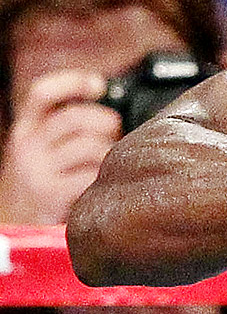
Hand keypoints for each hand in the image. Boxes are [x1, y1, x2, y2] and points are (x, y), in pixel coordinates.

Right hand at [0, 70, 118, 223]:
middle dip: (107, 125)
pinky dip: (106, 179)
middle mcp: (26, 145)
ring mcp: (36, 170)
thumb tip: (113, 106)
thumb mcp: (54, 150)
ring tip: (106, 168)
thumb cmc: (57, 185)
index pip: (43, 92)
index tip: (98, 86)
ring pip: (91, 146)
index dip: (73, 82)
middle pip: (77, 118)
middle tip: (112, 139)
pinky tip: (102, 187)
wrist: (32, 231)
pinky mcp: (50, 193)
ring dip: (110, 155)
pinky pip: (93, 175)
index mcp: (27, 129)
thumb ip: (73, 127)